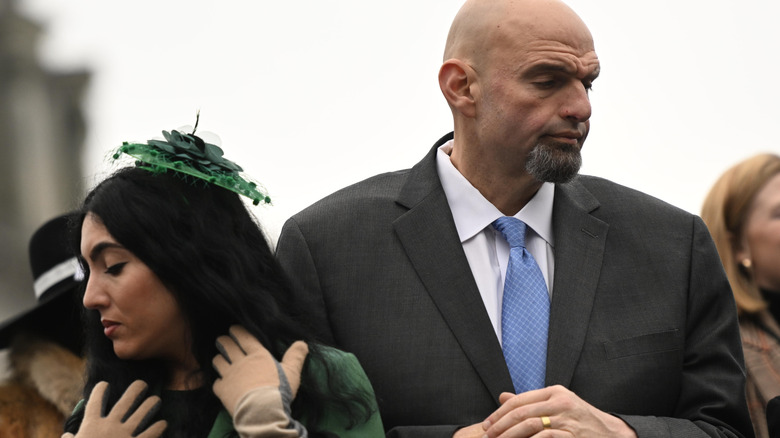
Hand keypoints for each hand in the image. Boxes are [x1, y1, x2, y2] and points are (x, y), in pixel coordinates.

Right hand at [61, 380, 166, 437]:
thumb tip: (68, 435)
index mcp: (91, 426)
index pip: (95, 403)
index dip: (99, 391)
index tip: (104, 384)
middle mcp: (109, 426)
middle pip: (125, 402)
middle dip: (135, 390)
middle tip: (142, 383)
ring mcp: (124, 435)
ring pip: (142, 414)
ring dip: (150, 405)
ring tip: (156, 399)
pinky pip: (151, 433)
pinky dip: (159, 427)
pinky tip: (163, 423)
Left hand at [212, 325, 308, 415]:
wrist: (262, 412)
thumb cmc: (279, 390)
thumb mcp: (292, 372)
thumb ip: (296, 356)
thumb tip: (302, 343)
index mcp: (258, 355)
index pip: (245, 338)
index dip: (238, 331)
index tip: (233, 329)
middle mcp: (241, 362)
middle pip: (227, 346)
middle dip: (224, 341)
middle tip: (222, 339)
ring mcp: (230, 375)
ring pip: (218, 361)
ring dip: (218, 359)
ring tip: (219, 359)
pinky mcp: (223, 390)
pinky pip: (216, 383)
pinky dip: (218, 382)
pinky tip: (221, 383)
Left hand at [481, 385, 636, 437]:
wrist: (612, 434)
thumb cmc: (582, 421)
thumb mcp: (559, 405)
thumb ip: (532, 402)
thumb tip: (503, 397)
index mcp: (555, 392)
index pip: (520, 400)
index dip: (500, 413)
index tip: (487, 425)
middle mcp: (561, 402)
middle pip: (521, 412)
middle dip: (501, 426)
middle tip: (488, 436)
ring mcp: (568, 419)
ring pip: (529, 425)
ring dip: (510, 436)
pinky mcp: (572, 435)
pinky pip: (544, 437)